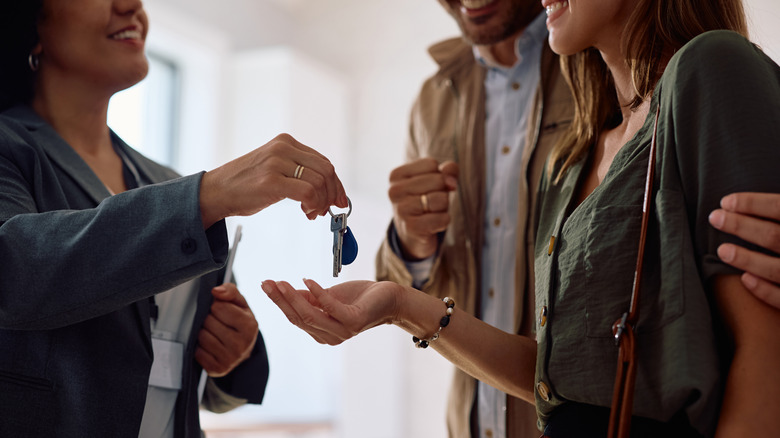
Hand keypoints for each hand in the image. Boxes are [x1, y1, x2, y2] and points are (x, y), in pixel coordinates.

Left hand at [195, 283, 258, 376]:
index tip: (221, 311)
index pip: (219, 308)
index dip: (216, 306)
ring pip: (202, 337)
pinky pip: (198, 353)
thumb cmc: (239, 322)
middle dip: (209, 319)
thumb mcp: (240, 304)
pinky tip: (209, 346)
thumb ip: (230, 291)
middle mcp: (242, 344)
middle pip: (208, 322)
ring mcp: (230, 359)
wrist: (243, 349)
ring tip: (213, 333)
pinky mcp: (218, 369)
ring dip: (203, 332)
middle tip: (216, 322)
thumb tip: (215, 291)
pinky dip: (200, 347)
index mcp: (250, 326)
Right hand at [199, 133, 348, 227]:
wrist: (216, 191)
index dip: (336, 183)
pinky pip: (307, 192)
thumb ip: (297, 171)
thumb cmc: (245, 184)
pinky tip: (306, 212)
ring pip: (319, 182)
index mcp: (285, 142)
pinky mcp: (271, 181)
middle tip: (327, 210)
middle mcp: (283, 148)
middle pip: (326, 170)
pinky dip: (313, 205)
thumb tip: (328, 188)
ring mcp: (276, 163)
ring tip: (312, 213)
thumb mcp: (274, 168)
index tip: (339, 199)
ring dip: (322, 202)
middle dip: (332, 194)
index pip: (323, 161)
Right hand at [261, 279, 403, 344]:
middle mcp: (329, 336)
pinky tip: (307, 280)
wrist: (388, 298)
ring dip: (294, 298)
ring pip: (310, 316)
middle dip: (281, 300)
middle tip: (267, 283)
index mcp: (321, 332)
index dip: (279, 302)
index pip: (294, 318)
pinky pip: (330, 308)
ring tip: (282, 283)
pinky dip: (317, 293)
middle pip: (298, 318)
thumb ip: (308, 297)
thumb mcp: (328, 296)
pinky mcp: (353, 321)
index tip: (266, 284)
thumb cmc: (359, 298)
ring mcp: (342, 331)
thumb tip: (285, 290)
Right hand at [388, 158, 457, 259]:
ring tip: (431, 212)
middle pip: (438, 180)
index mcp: (396, 175)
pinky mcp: (411, 228)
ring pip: (441, 199)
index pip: (431, 164)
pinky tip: (433, 224)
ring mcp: (401, 210)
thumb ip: (447, 171)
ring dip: (444, 207)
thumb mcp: (434, 180)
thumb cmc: (424, 200)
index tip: (428, 188)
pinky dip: (444, 221)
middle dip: (442, 192)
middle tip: (430, 203)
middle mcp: (394, 191)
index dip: (438, 176)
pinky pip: (443, 219)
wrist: (412, 233)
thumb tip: (452, 181)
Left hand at [709, 192, 779, 308]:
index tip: (726, 201)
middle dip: (741, 226)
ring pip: (778, 270)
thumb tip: (759, 200)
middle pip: (775, 236)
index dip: (754, 203)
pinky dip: (766, 290)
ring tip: (722, 250)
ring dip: (747, 259)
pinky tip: (745, 279)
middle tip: (713, 217)